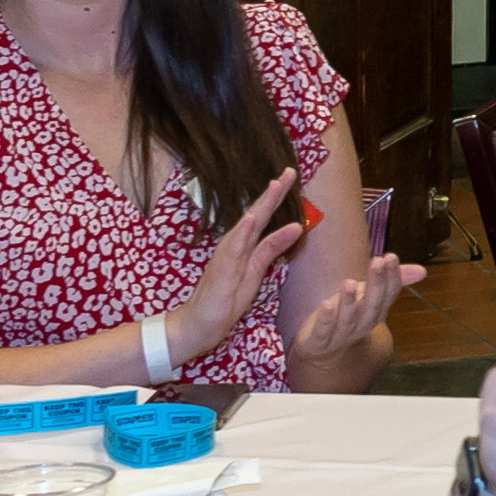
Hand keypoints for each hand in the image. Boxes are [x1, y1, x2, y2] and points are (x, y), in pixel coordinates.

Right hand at [167, 171, 313, 362]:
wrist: (201, 324)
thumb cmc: (226, 298)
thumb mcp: (257, 270)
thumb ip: (272, 248)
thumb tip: (295, 226)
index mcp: (244, 246)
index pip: (263, 217)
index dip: (276, 197)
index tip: (290, 176)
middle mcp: (234, 246)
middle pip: (256, 215)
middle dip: (272, 193)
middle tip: (289, 171)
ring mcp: (226, 257)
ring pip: (245, 227)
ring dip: (260, 206)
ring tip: (275, 186)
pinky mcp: (221, 271)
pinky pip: (232, 250)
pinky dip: (243, 233)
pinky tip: (252, 219)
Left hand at [277, 246, 426, 364]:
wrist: (323, 352)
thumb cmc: (347, 317)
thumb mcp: (368, 297)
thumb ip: (391, 283)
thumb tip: (423, 270)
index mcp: (376, 313)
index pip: (388, 295)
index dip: (391, 276)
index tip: (390, 256)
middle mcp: (362, 325)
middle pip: (372, 306)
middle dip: (376, 284)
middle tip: (377, 261)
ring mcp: (341, 336)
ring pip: (348, 320)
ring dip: (350, 302)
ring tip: (350, 282)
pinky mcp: (319, 342)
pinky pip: (323, 332)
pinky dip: (325, 319)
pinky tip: (325, 304)